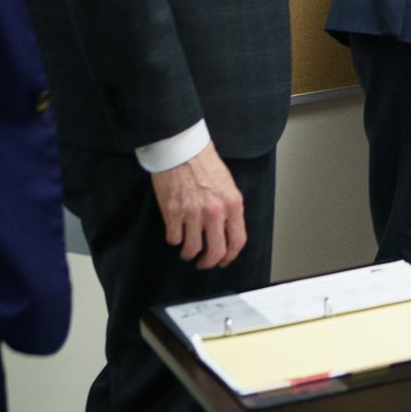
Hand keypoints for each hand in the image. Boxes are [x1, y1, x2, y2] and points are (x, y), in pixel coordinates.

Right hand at [151, 141, 246, 268]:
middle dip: (209, 262)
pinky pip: (174, 238)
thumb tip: (227, 230)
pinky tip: (175, 233)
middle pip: (216, 251)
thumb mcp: (227, 184)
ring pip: (192, 249)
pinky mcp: (173, 212)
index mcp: (232, 204)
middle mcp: (215, 211)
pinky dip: (174, 239)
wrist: (182, 148)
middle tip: (204, 263)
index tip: (224, 260)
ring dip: (189, 253)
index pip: (237, 241)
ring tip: (187, 251)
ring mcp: (193, 213)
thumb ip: (229, 208)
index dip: (230, 256)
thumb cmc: (204, 162)